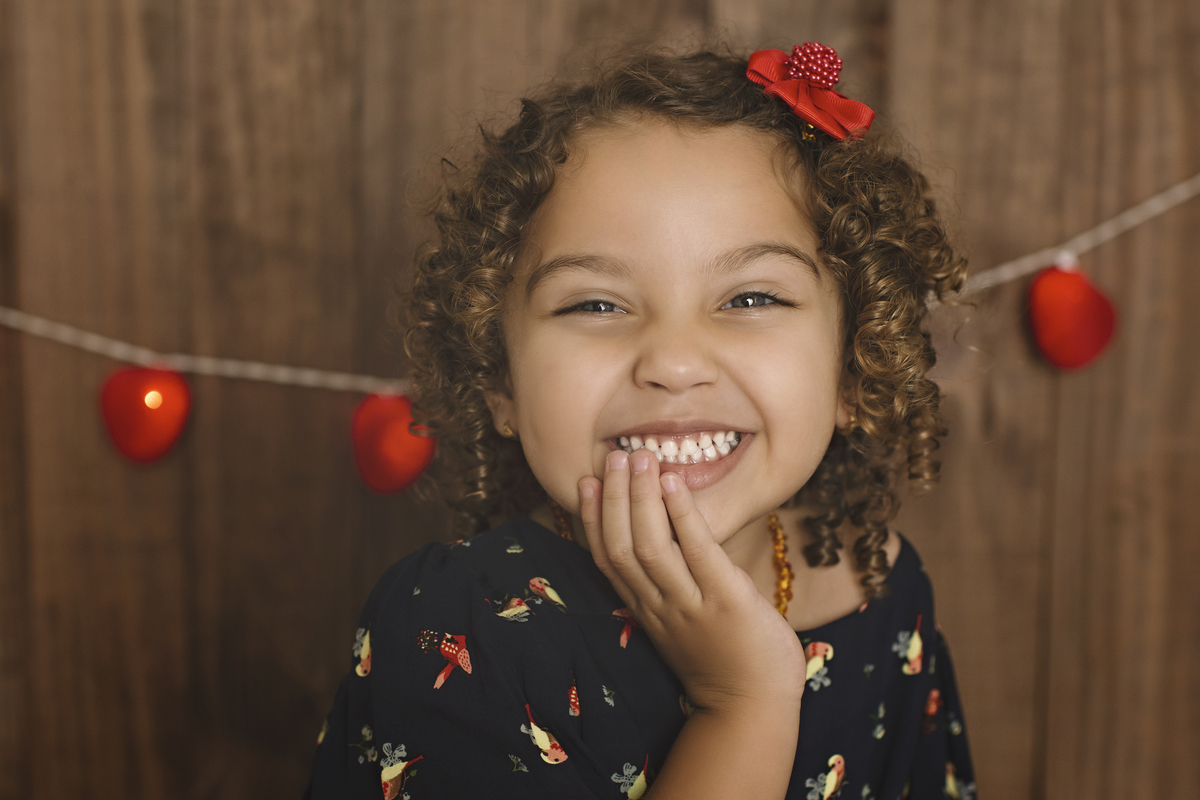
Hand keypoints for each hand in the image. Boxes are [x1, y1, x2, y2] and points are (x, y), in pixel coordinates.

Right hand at [578, 449, 806, 712]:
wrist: (754, 708)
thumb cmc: (727, 661)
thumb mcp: (685, 623)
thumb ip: (672, 586)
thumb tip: (670, 539)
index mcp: (646, 609)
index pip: (607, 559)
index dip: (591, 519)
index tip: (585, 482)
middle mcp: (659, 606)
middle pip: (621, 547)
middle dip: (612, 499)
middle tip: (613, 456)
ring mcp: (689, 605)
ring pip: (648, 547)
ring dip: (639, 497)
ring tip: (639, 458)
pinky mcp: (724, 600)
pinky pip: (696, 551)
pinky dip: (682, 513)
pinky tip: (674, 483)